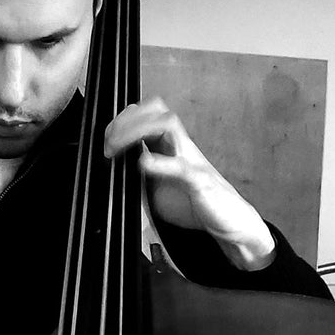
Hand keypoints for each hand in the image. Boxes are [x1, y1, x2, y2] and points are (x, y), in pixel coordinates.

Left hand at [103, 98, 276, 269]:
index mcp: (169, 147)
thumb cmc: (196, 204)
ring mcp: (191, 160)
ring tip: (118, 148)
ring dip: (137, 131)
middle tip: (109, 143)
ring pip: (167, 126)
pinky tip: (143, 163)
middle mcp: (180, 147)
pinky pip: (180, 165)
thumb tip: (110, 178)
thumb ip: (136, 180)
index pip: (145, 117)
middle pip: (155, 111)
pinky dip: (159, 162)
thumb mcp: (156, 192)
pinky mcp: (200, 180)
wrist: (229, 223)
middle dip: (127, 119)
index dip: (121, 122)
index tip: (105, 142)